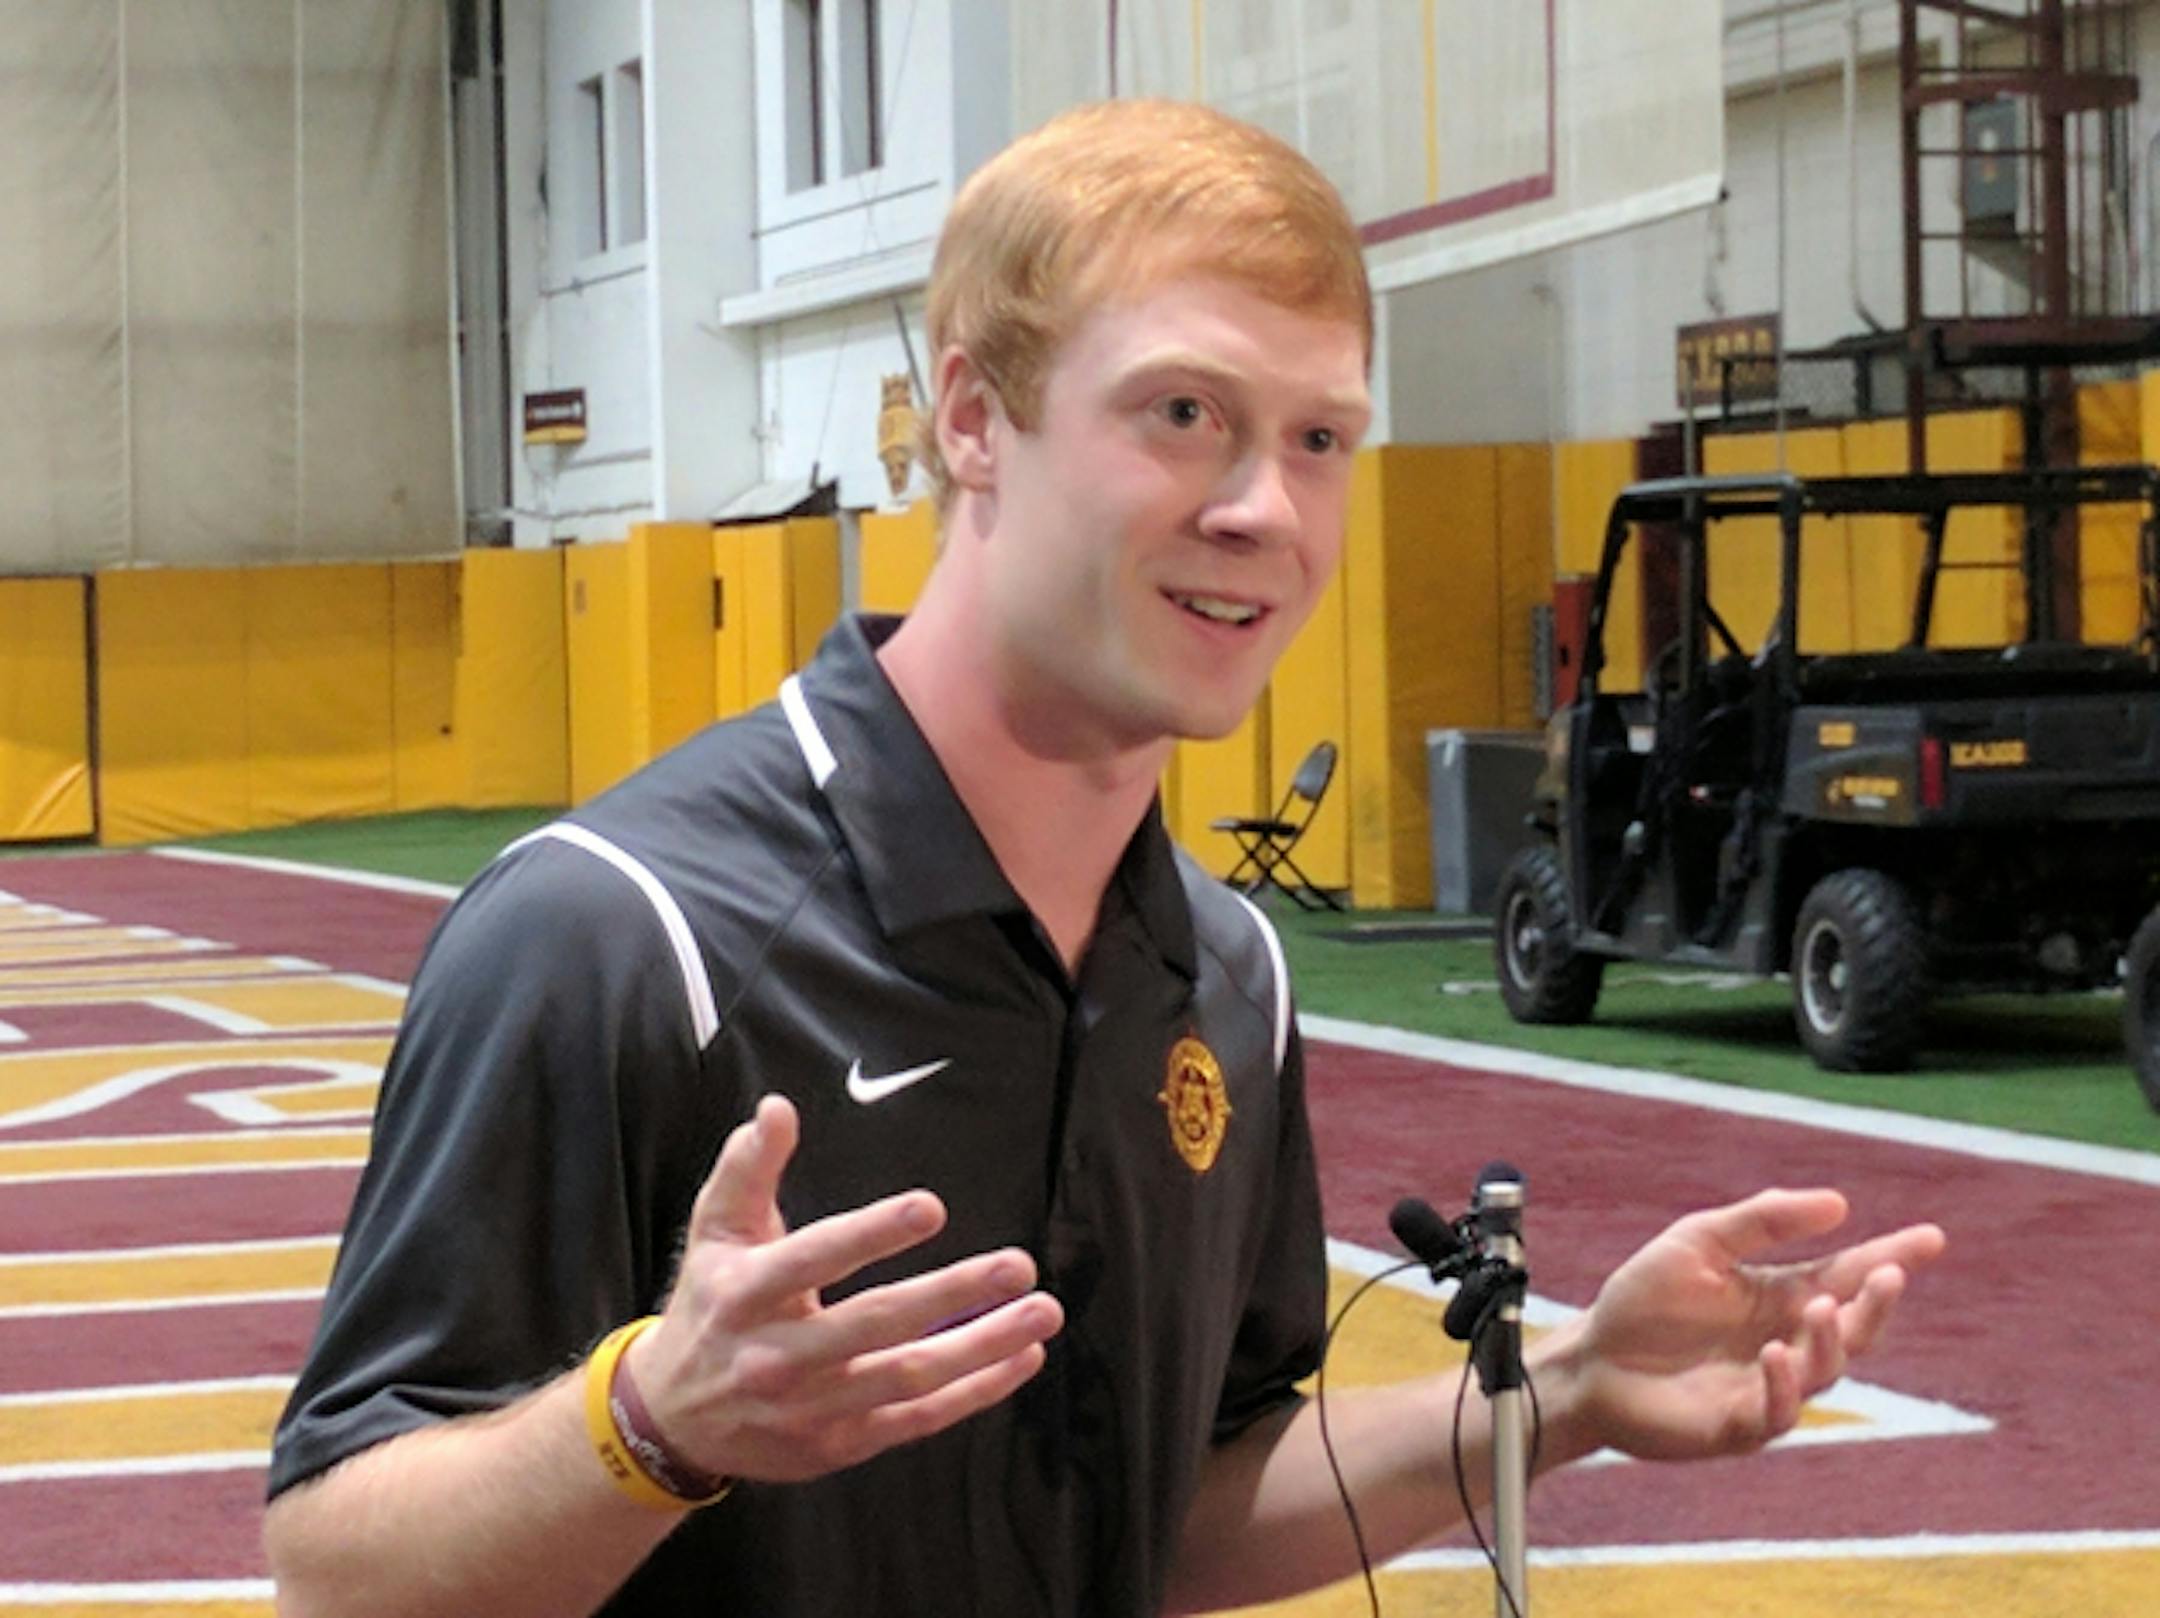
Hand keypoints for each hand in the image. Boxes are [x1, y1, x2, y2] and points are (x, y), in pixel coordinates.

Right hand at [624, 1096, 1063, 1483]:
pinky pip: (918, 1419)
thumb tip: (778, 1107)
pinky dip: (975, 1392)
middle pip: (876, 1323)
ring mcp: (812, 1407)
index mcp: (747, 1293)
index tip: (932, 1208)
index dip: (874, 1234)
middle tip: (1018, 1265)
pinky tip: (1021, 1358)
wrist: (672, 1418)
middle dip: (952, 1293)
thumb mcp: (716, 1231)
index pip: (815, 1258)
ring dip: (982, 1345)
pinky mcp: (839, 1444)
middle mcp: (779, 1355)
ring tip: (1040, 1311)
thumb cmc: (710, 1305)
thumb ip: (748, 1167)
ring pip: (908, 1376)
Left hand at [1550, 1188, 1944, 1461]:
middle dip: (1877, 1304)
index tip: (1932, 1238)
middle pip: (1852, 1328)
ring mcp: (1767, 1387)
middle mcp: (1785, 1343)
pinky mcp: (1739, 1427)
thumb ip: (1764, 1221)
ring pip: (1824, 1372)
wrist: (1590, 1358)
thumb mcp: (1700, 1242)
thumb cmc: (1643, 1300)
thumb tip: (1840, 1204)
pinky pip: (1778, 1414)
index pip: (1846, 1276)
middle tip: (1888, 1273)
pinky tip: (1774, 1354)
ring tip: (1818, 1306)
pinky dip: (1783, 1386)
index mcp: (1779, 1296)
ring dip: (1829, 1340)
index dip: (1890, 1258)